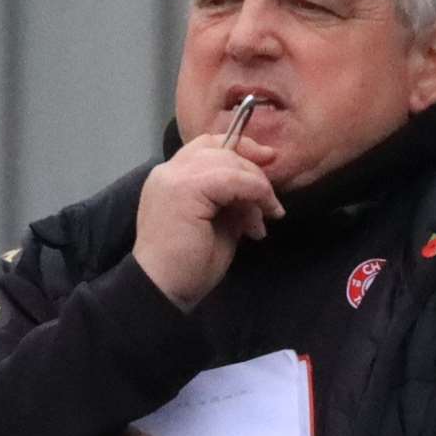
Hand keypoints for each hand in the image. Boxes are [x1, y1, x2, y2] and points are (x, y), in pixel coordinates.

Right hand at [133, 134, 284, 310]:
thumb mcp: (218, 225)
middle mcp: (169, 171)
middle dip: (254, 172)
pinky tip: (259, 218)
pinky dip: (253, 193)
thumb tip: (256, 194)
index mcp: (172, 178)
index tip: (268, 160)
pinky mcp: (186, 188)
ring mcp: (175, 177)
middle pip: (222, 150)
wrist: (163, 290)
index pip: (208, 146)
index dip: (240, 148)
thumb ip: (232, 202)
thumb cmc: (188, 267)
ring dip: (256, 186)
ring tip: (265, 218)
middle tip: (271, 205)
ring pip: (229, 161)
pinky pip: (232, 179)